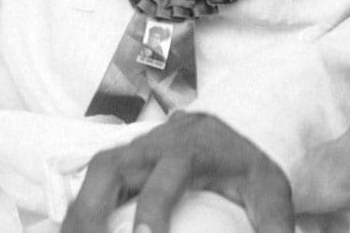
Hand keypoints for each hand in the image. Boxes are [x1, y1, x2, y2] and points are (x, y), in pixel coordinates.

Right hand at [62, 112, 292, 232]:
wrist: (232, 126)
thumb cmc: (248, 164)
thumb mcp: (270, 191)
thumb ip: (273, 225)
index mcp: (187, 151)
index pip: (163, 183)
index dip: (151, 213)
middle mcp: (150, 146)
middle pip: (109, 170)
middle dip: (91, 211)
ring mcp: (130, 149)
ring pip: (92, 173)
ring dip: (76, 212)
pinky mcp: (120, 158)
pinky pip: (89, 180)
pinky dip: (77, 209)